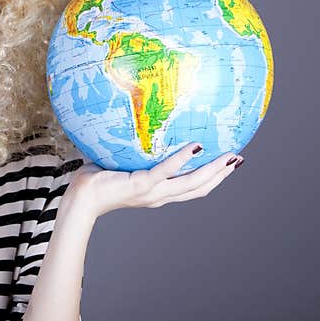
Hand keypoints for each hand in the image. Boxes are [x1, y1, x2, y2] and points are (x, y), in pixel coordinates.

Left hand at [67, 143, 242, 220]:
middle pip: (199, 188)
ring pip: (191, 184)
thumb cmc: (94, 180)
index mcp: (157, 192)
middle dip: (221, 175)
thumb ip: (131, 149)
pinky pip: (166, 171)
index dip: (211, 178)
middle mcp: (159, 195)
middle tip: (239, 160)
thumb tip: (134, 121)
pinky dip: (183, 159)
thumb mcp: (119, 163)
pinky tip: (196, 146)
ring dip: (212, 170)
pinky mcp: (141, 185)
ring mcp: (152, 192)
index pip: (191, 187)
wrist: (80, 199)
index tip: (227, 165)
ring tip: (229, 156)